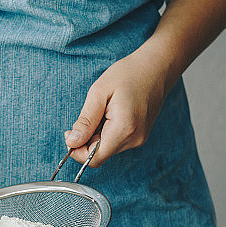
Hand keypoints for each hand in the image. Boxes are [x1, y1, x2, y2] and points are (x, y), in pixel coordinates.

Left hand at [65, 46, 171, 166]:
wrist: (156, 68)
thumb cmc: (127, 74)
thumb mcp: (99, 93)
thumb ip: (85, 121)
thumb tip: (72, 142)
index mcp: (124, 129)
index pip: (94, 159)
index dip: (77, 150)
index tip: (69, 133)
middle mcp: (134, 139)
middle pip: (99, 154)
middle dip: (87, 139)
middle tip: (91, 113)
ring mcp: (139, 139)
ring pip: (107, 148)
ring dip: (97, 134)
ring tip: (105, 110)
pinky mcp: (140, 136)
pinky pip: (116, 141)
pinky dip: (107, 131)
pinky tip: (112, 113)